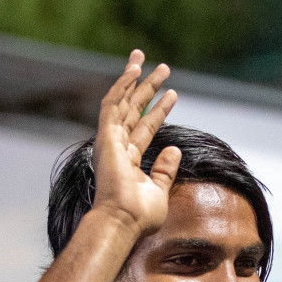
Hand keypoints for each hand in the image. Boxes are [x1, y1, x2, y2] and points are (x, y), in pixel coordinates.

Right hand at [90, 50, 179, 237]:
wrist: (122, 222)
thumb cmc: (139, 215)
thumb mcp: (159, 190)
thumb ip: (165, 169)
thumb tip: (175, 149)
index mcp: (129, 160)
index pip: (145, 128)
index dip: (159, 110)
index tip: (173, 94)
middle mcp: (118, 147)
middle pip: (133, 110)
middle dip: (147, 87)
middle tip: (161, 68)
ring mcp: (110, 141)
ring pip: (123, 102)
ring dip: (135, 80)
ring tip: (147, 59)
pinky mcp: (106, 138)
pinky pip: (112, 105)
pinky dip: (122, 86)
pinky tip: (133, 70)